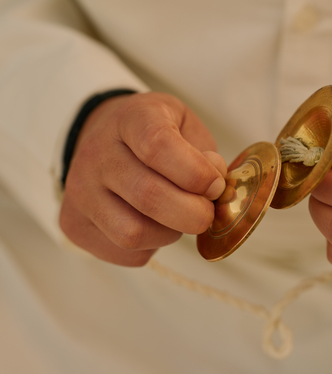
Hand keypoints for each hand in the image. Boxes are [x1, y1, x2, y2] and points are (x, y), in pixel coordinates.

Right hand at [60, 92, 226, 265]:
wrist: (108, 146)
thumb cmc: (158, 139)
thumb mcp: (187, 128)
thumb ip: (205, 154)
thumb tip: (212, 189)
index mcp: (129, 119)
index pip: (157, 145)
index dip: (196, 173)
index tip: (215, 186)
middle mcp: (96, 154)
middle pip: (147, 196)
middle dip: (192, 214)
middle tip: (206, 213)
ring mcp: (78, 192)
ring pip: (133, 233)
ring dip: (170, 234)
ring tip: (176, 217)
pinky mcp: (74, 226)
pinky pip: (125, 253)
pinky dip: (152, 247)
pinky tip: (153, 225)